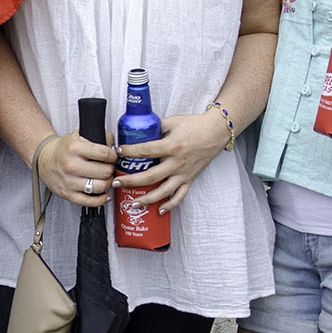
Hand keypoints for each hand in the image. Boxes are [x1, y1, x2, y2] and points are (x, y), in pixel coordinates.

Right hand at [37, 129, 117, 209]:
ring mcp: (69, 182)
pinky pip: (90, 201)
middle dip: (111, 169)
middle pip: (105, 171)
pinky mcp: (68, 194)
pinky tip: (104, 193)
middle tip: (108, 167)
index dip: (113, 155)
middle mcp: (71, 165)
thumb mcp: (79, 136)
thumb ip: (99, 137)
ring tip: (105, 178)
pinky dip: (101, 199)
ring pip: (101, 187)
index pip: (104, 154)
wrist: (44, 159)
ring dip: (108, 183)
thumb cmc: (64, 149)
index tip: (112, 156)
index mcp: (74, 148)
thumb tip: (114, 146)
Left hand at [113, 107, 231, 211]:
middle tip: (116, 182)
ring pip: (163, 191)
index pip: (145, 151)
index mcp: (171, 146)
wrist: (216, 132)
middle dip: (131, 181)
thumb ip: (155, 127)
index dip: (129, 151)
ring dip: (147, 199)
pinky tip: (158, 210)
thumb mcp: (172, 121)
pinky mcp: (190, 180)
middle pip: (150, 176)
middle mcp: (177, 162)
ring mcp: (184, 174)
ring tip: (132, 204)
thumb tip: (136, 131)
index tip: (118, 152)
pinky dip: (169, 205)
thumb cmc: (194, 125)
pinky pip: (179, 196)